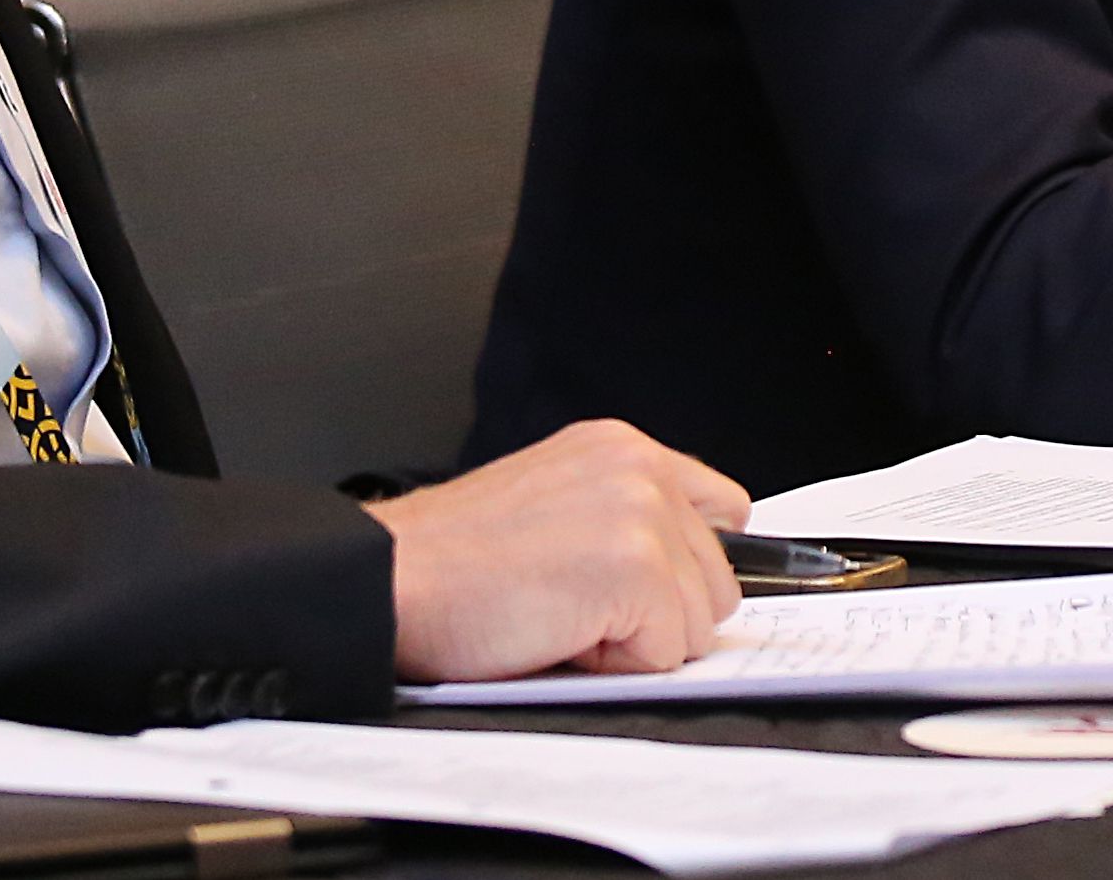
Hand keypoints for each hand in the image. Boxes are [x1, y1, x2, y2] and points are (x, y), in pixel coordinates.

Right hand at [365, 420, 749, 683]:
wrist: (391, 580)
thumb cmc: (451, 563)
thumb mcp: (553, 507)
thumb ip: (623, 521)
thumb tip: (686, 581)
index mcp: (620, 447)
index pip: (721, 510)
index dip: (687, 567)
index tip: (652, 592)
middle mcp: (639, 466)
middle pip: (718, 575)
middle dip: (658, 613)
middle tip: (574, 608)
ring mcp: (642, 513)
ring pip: (699, 619)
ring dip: (637, 641)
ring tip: (560, 616)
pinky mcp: (634, 567)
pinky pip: (667, 650)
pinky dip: (617, 665)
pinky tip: (558, 634)